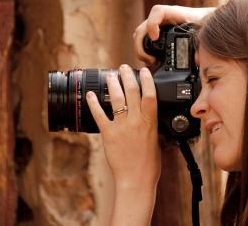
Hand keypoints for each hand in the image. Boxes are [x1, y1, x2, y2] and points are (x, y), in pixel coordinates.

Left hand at [86, 65, 160, 188]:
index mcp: (150, 122)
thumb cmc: (149, 165)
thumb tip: (148, 116)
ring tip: (110, 75)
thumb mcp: (156, 141)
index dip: (147, 80)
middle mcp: (136, 121)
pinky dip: (94, 103)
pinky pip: (99, 115)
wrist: (136, 180)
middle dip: (127, 76)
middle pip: (132, 92)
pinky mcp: (108, 134)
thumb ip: (151, 126)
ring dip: (113, 84)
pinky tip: (90, 95)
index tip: (144, 71)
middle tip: (123, 67)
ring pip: (117, 99)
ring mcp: (121, 127)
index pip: (150, 95)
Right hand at [133, 5, 215, 65]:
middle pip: (142, 28)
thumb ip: (201, 43)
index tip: (155, 38)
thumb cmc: (205, 23)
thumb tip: (197, 60)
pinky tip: (153, 61)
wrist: (207, 20)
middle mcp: (163, 19)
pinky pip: (145, 41)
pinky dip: (145, 51)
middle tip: (150, 60)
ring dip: (141, 50)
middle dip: (141, 46)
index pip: (158, 12)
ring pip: (140, 36)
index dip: (152, 24)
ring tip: (151, 63)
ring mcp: (158, 26)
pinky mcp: (158, 33)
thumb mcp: (204, 31)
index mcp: (174, 13)